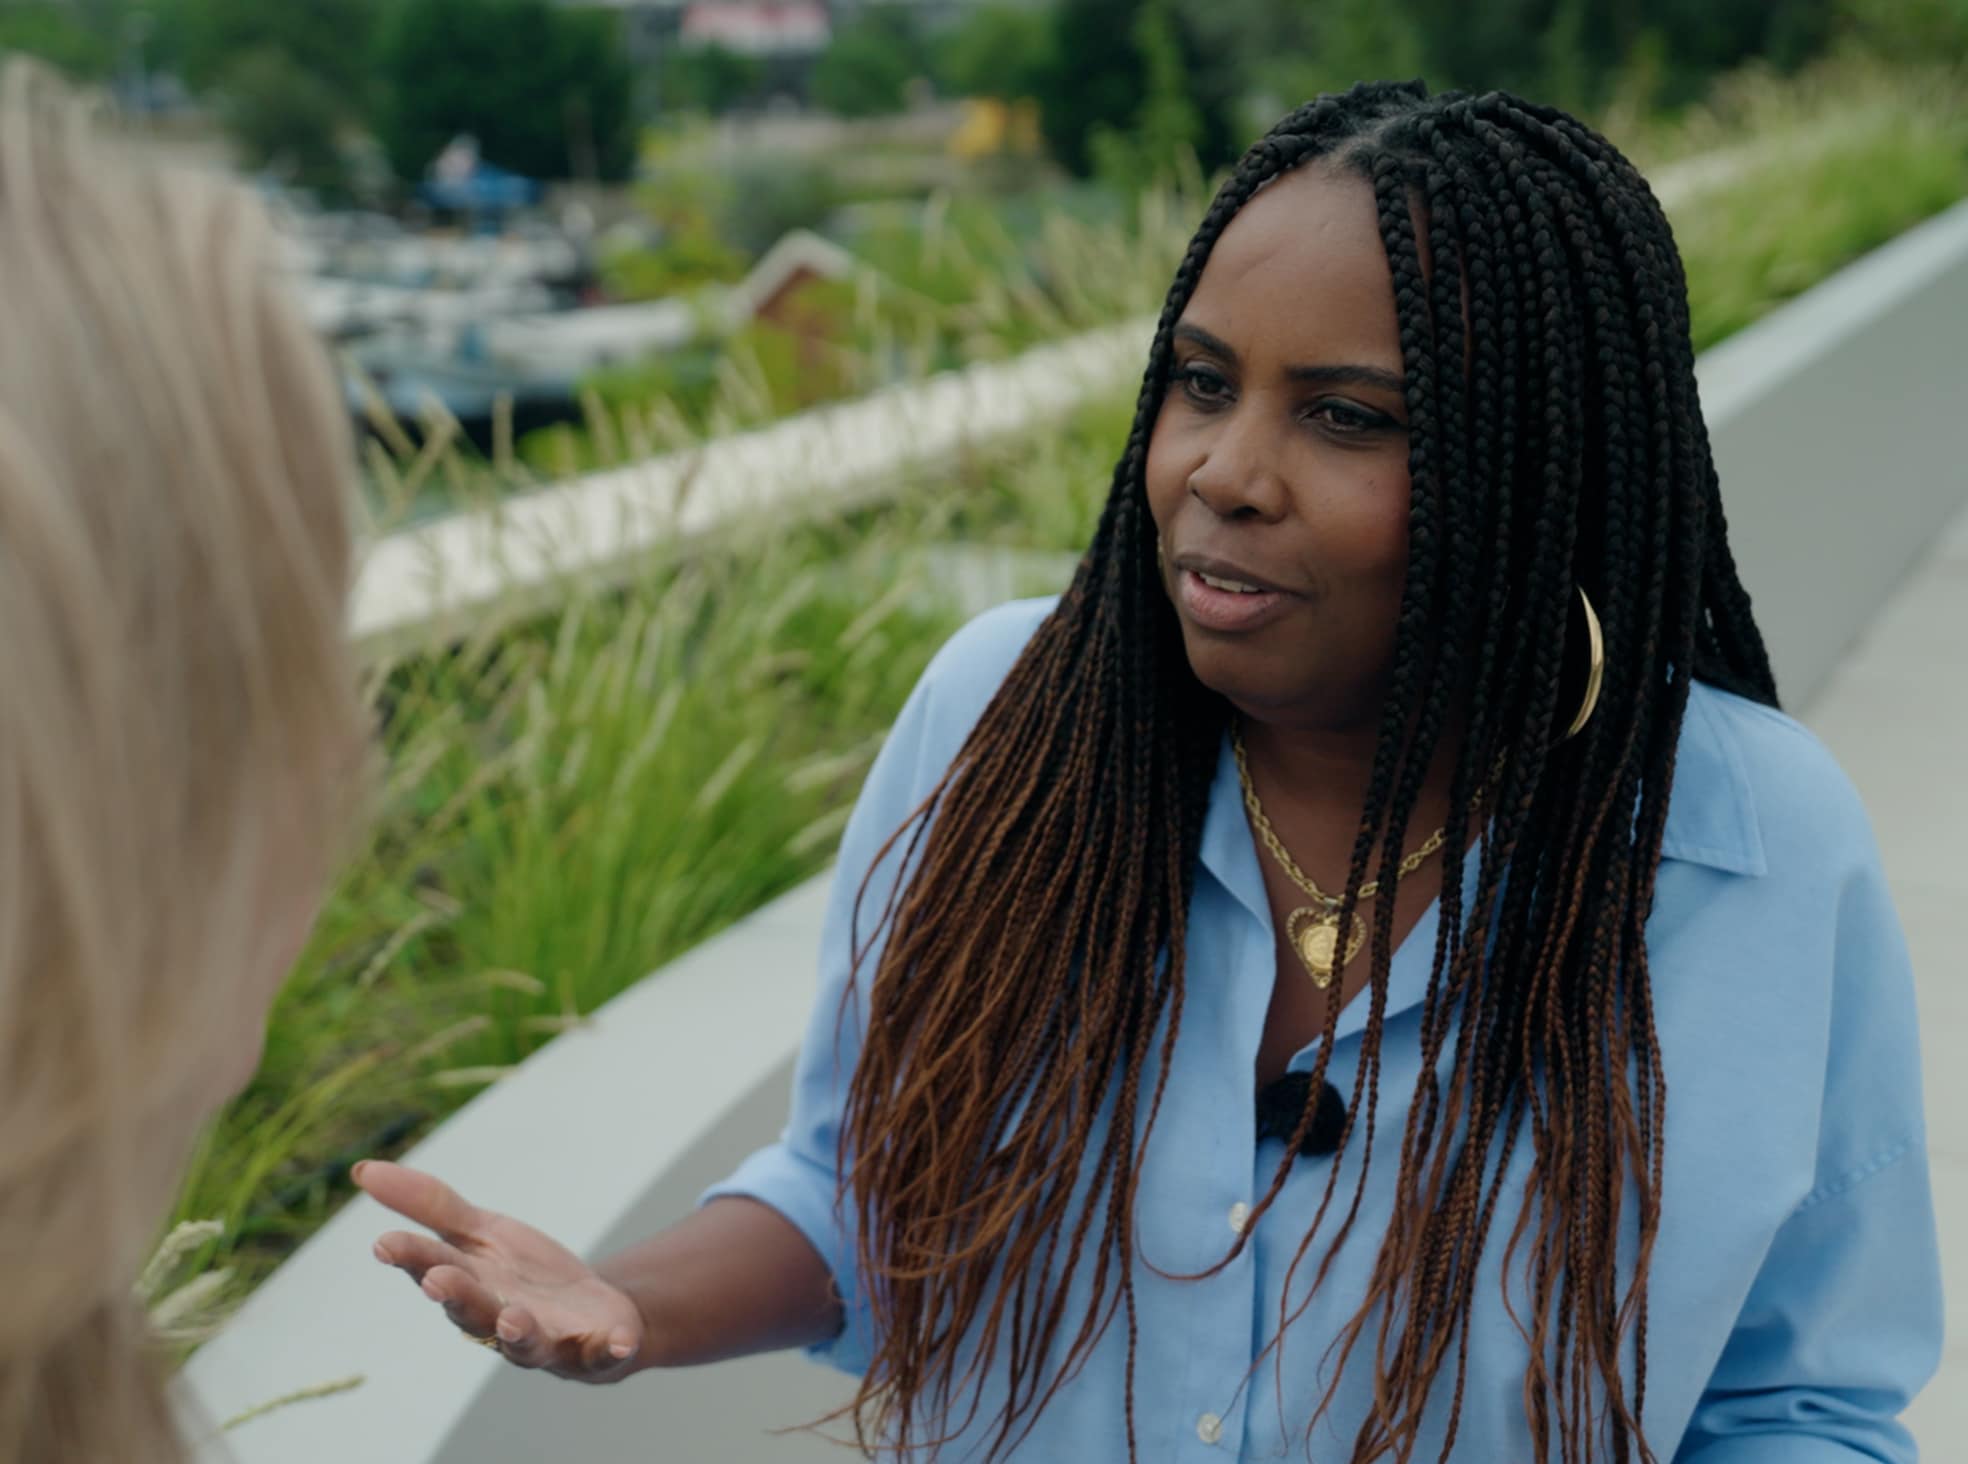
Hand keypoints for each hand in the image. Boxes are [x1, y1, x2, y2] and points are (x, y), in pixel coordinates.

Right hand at [356, 1160, 645, 1382]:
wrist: (596, 1311)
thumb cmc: (525, 1276)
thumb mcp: (482, 1232)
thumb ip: (429, 1205)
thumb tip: (362, 1169)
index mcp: (471, 1286)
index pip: (434, 1269)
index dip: (411, 1259)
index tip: (385, 1243)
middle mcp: (500, 1320)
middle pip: (474, 1312)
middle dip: (458, 1297)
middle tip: (439, 1280)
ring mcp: (549, 1340)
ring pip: (527, 1343)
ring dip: (518, 1331)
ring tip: (513, 1317)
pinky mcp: (597, 1349)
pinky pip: (604, 1354)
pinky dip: (610, 1349)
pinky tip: (618, 1342)